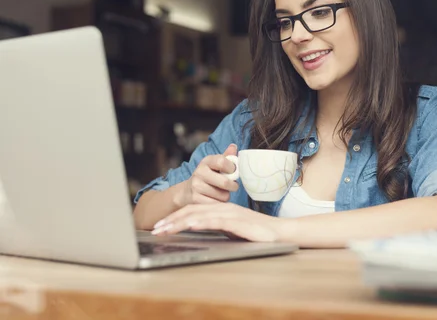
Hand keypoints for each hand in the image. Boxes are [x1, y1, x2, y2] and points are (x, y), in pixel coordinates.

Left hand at [151, 202, 291, 242]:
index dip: (175, 217)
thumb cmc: (256, 232)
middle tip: (155, 229)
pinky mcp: (237, 222)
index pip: (193, 210)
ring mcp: (230, 214)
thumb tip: (198, 229)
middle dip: (171, 220)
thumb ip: (216, 227)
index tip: (160, 226)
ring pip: (199, 215)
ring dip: (179, 222)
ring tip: (164, 230)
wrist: (278, 232)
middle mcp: (222, 208)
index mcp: (220, 209)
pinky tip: (190, 225)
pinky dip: (202, 222)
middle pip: (192, 211)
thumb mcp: (231, 229)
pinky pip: (216, 221)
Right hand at [175, 144, 238, 206]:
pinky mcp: (195, 199)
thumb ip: (227, 157)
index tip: (234, 172)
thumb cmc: (208, 177)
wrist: (187, 191)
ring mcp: (196, 186)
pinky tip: (215, 200)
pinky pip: (217, 204)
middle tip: (232, 186)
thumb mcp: (215, 165)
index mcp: (206, 161)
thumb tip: (234, 146)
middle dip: (233, 186)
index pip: (222, 162)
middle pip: (225, 182)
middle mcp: (199, 172)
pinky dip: (219, 204)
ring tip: (220, 193)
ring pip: (223, 196)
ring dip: (226, 196)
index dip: (232, 168)